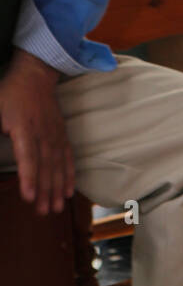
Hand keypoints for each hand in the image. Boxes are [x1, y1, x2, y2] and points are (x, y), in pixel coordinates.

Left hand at [0, 49, 74, 213]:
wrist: (35, 74)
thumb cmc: (10, 93)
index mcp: (24, 128)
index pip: (27, 156)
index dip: (28, 177)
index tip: (28, 196)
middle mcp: (42, 132)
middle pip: (45, 165)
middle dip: (45, 190)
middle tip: (43, 212)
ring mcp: (54, 133)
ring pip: (57, 163)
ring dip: (57, 187)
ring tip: (56, 207)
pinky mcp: (61, 133)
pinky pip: (67, 156)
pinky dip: (69, 174)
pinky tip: (68, 189)